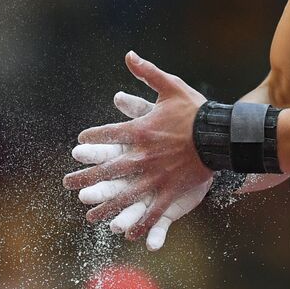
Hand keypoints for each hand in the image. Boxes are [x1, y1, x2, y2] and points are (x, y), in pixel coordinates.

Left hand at [64, 52, 212, 248]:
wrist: (221, 135)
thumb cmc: (196, 111)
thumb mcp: (171, 86)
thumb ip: (147, 72)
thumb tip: (128, 55)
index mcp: (139, 130)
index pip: (106, 135)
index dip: (91, 140)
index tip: (78, 146)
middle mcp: (142, 156)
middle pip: (107, 170)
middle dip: (85, 178)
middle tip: (68, 185)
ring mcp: (155, 177)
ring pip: (124, 196)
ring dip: (105, 207)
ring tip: (90, 216)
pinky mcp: (170, 192)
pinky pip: (151, 212)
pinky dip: (139, 224)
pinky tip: (127, 233)